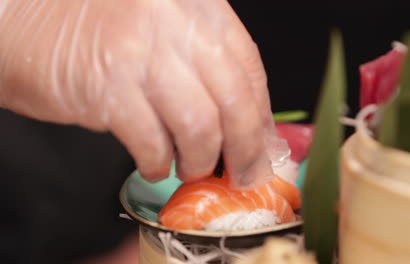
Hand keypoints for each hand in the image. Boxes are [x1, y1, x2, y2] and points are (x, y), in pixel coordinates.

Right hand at [0, 0, 275, 187]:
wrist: (25, 19)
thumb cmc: (99, 26)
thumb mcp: (166, 29)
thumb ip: (206, 68)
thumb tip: (247, 126)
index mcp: (197, 4)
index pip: (249, 67)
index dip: (260, 115)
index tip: (262, 145)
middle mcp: (176, 22)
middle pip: (234, 100)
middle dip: (246, 149)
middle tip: (244, 174)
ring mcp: (142, 52)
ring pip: (200, 127)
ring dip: (200, 160)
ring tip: (191, 168)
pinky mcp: (108, 87)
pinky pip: (153, 142)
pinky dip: (159, 163)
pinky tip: (154, 164)